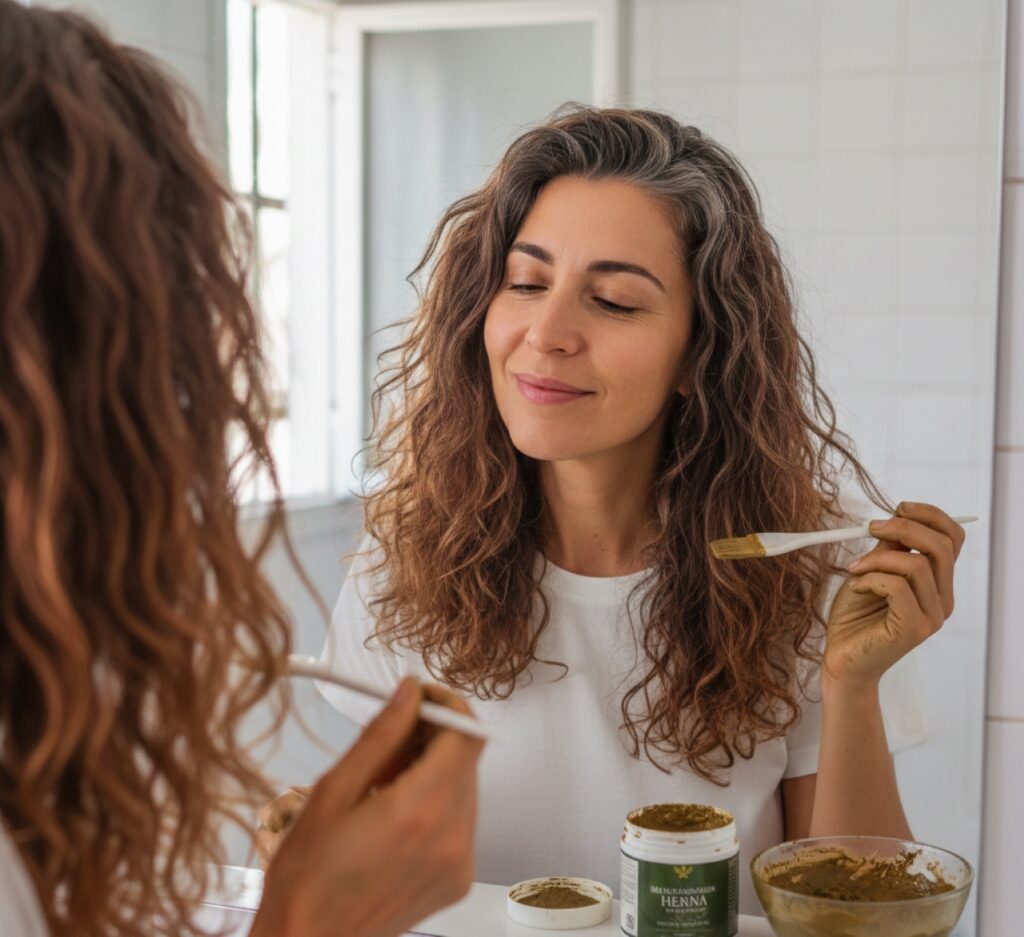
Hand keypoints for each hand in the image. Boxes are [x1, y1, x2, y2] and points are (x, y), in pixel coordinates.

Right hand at [250, 678, 483, 936]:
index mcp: (420, 811)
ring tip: (385, 784)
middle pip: (468, 757)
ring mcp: (459, 863)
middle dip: (435, 737)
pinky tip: (396, 814)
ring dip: (435, 770)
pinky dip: (437, 804)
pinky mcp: (457, 879)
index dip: (447, 706)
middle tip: (391, 741)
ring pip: (466, 786)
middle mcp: (450, 838)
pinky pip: (461, 820)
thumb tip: (408, 693)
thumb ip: (381, 735)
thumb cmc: (307, 879)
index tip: (421, 699)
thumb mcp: (333, 790)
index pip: (466, 733)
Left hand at [824, 501, 966, 688]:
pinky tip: (856, 588)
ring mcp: (932, 616)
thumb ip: (889, 550)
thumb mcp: (872, 572)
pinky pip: (897, 587)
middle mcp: (942, 600)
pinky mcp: (914, 628)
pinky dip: (870, 579)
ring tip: (853, 568)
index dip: (930, 515)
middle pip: (941, 546)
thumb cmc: (854, 616)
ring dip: (877, 558)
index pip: (952, 539)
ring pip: (916, 565)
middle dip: (904, 528)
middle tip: (871, 528)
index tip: (898, 506)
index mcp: (937, 584)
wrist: (842, 659)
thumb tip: (896, 517)